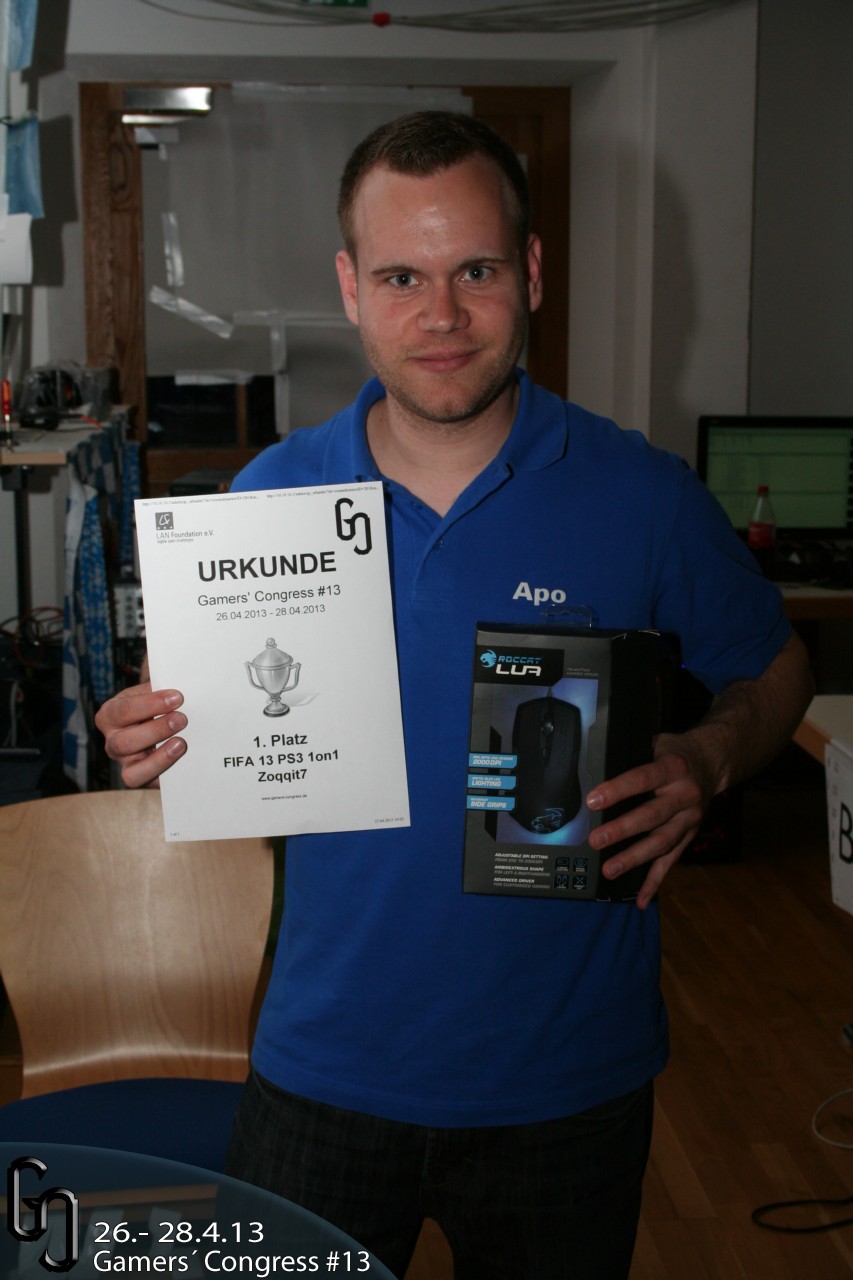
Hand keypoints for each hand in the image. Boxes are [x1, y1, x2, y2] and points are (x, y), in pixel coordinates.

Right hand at [95, 681, 187, 788]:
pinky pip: (141, 780)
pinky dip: (160, 770)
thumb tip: (182, 681)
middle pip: (125, 742)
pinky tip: (177, 757)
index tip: (177, 697)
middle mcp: (112, 740)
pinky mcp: (137, 776)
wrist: (161, 722)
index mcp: (110, 714)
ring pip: (131, 767)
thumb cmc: (156, 705)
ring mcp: (123, 761)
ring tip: (182, 743)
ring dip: (159, 756)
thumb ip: (161, 686)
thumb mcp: (153, 692)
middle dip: (156, 730)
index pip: (124, 710)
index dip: (151, 704)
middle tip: (182, 719)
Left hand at [585, 731, 716, 909]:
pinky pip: (671, 861)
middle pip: (652, 816)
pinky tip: (642, 899)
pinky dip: (656, 882)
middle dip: (622, 830)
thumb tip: (597, 761)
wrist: (711, 763)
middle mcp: (685, 795)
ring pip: (661, 843)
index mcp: (673, 768)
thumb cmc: (675, 753)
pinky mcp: (689, 837)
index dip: (618, 789)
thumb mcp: (658, 743)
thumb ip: (634, 754)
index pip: (643, 778)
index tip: (594, 800)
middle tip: (596, 840)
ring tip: (610, 870)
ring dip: (634, 858)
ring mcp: (689, 820)